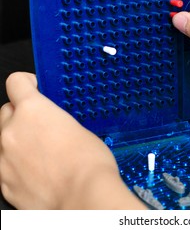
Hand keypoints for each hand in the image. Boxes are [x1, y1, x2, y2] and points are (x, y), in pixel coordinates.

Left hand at [0, 72, 145, 208]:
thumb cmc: (88, 165)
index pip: (17, 82)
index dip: (27, 83)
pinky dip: (17, 165)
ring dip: (18, 141)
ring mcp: (4, 159)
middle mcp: (12, 132)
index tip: (33, 87)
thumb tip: (55, 124)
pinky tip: (39, 172)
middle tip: (41, 125)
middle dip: (21, 115)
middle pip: (6, 111)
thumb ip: (58, 121)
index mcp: (34, 111)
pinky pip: (5, 166)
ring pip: (3, 140)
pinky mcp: (4, 182)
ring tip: (42, 153)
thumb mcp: (80, 129)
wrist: (84, 198)